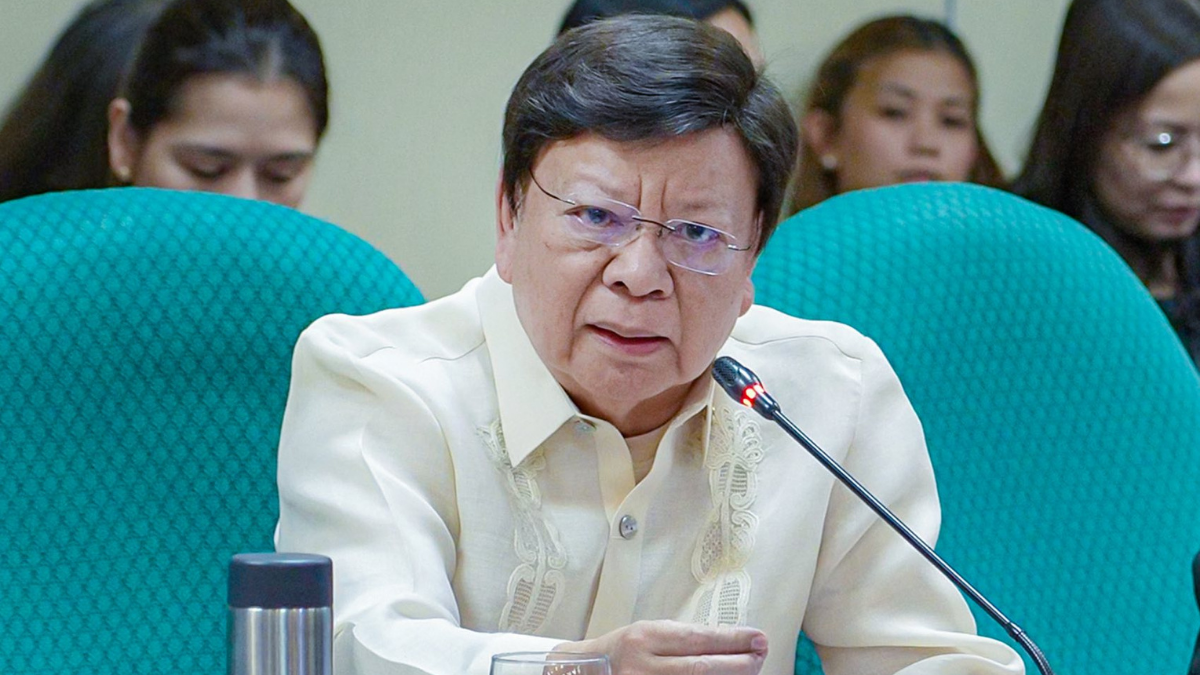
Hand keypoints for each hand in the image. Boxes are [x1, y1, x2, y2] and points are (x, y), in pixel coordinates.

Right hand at [555, 620, 768, 674]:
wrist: (578, 674)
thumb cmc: (618, 651)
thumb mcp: (645, 634)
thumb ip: (681, 641)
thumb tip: (727, 644)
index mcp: (642, 639)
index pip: (696, 639)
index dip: (731, 640)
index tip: (757, 637)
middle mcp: (641, 668)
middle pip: (700, 668)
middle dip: (737, 662)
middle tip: (761, 655)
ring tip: (750, 671)